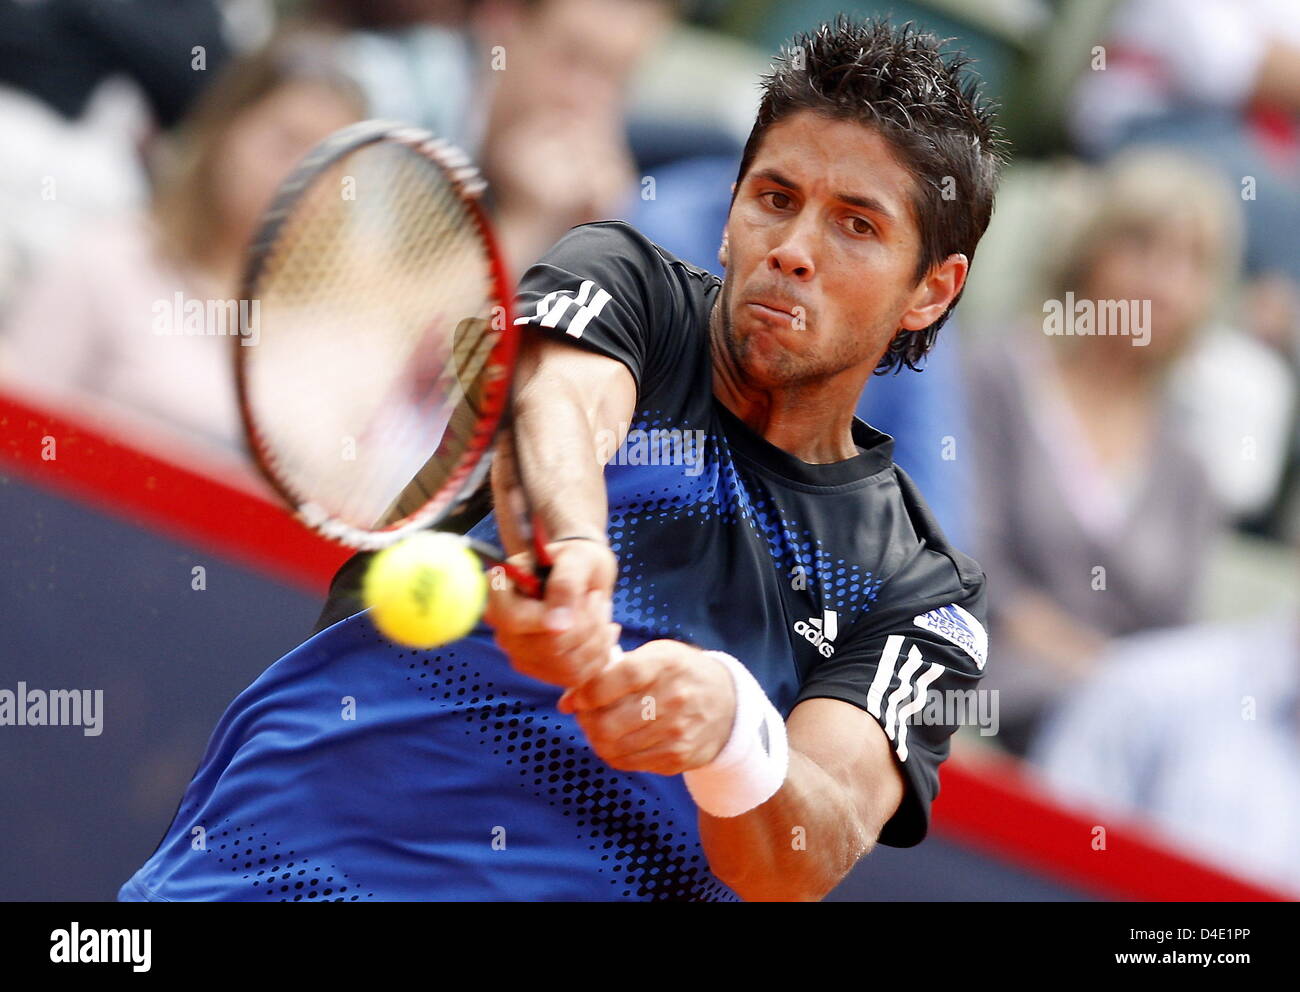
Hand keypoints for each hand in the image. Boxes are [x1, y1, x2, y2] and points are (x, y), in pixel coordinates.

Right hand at [484, 538, 619, 688]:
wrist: (586, 574)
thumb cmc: (577, 559)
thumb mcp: (576, 558)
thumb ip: (565, 584)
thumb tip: (558, 624)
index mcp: (499, 595)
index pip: (515, 620)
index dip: (549, 618)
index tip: (587, 598)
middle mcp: (504, 630)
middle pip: (547, 648)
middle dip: (586, 623)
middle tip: (597, 597)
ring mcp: (522, 655)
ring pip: (565, 665)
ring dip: (597, 638)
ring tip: (601, 611)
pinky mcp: (543, 672)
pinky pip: (576, 676)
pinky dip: (600, 653)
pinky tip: (605, 630)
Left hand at [556, 639, 736, 775]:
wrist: (728, 703)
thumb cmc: (678, 673)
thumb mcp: (655, 655)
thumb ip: (611, 671)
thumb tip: (567, 701)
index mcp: (666, 664)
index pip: (618, 679)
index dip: (588, 692)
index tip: (577, 697)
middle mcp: (675, 699)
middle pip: (608, 722)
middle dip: (586, 721)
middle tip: (584, 715)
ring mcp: (678, 732)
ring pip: (613, 747)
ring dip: (596, 739)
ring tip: (599, 727)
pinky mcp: (678, 758)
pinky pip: (628, 763)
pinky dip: (614, 753)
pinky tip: (618, 740)